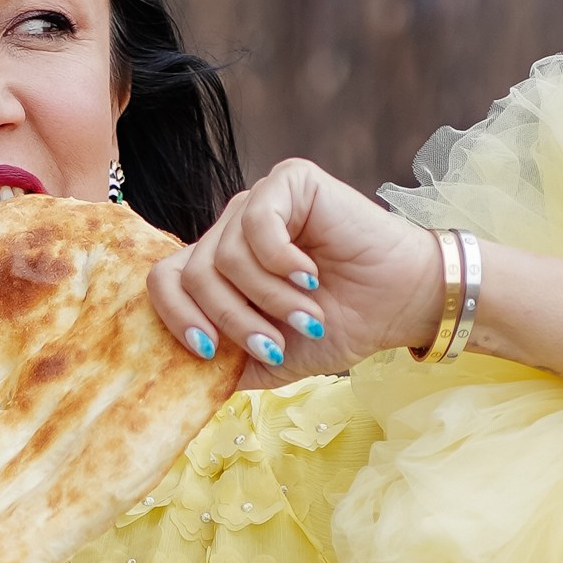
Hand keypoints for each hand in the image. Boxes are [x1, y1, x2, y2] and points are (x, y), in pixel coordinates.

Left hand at [148, 161, 441, 385]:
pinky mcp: (289, 182)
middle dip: (233, 319)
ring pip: (226, 255)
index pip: (165, 281)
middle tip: (274, 343)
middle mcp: (231, 230)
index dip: (177, 319)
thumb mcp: (269, 360)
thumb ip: (224, 366)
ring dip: (269, 298)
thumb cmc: (338, 328)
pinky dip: (280, 260)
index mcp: (219, 268)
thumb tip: (179, 380)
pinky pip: (257, 222)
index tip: (207, 353)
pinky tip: (309, 276)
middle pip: (195, 274)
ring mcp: (258, 203)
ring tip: (307, 315)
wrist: (397, 306)